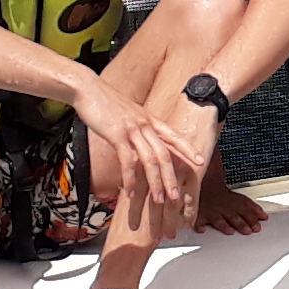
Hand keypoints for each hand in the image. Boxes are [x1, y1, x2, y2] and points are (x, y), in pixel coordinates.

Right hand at [81, 83, 204, 221]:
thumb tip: (141, 144)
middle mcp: (145, 124)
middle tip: (176, 196)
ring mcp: (132, 129)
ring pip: (150, 159)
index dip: (188, 149)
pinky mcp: (117, 135)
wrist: (88, 89)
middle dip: (171, 177)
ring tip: (159, 199)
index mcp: (149, 119)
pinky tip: (130, 191)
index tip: (200, 161)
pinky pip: (127, 160)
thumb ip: (138, 129)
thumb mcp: (128, 115)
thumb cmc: (105, 103)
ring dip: (155, 182)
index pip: (174, 136)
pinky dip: (130, 178)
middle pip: (165, 154)